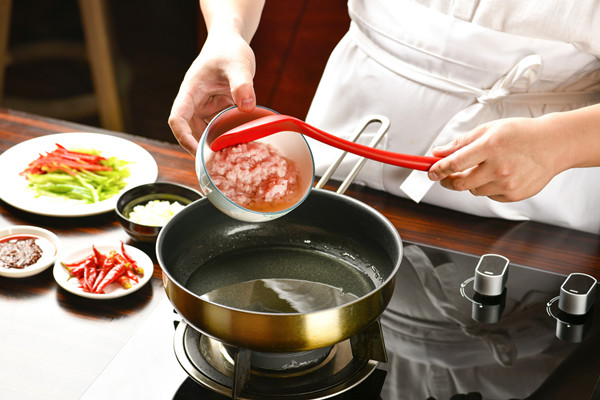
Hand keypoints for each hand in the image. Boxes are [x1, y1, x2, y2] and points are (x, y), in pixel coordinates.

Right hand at [168, 29, 256, 154]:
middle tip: (220, 163)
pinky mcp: (218, 109)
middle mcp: (195, 102)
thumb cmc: (229, 50)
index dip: (184, 138)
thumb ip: (242, 84)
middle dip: (201, 148)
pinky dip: (228, 135)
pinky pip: (220, 127)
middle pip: (190, 131)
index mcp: (191, 92)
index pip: (178, 119)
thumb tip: (247, 106)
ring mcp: (206, 107)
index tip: (198, 153)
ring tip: (233, 157)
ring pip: (206, 132)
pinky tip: (243, 144)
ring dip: (216, 143)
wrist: (231, 42)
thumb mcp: (238, 65)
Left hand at [427, 117, 566, 201]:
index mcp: (490, 146)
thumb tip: (438, 152)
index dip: (438, 170)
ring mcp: (507, 183)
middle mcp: (498, 167)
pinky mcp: (513, 194)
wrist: (553, 145)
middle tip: (445, 176)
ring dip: (470, 182)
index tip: (430, 172)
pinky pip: (488, 195)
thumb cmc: (520, 134)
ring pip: (473, 190)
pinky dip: (487, 187)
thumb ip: (461, 142)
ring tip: (484, 168)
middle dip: (448, 180)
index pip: (455, 163)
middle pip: (460, 182)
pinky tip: (500, 174)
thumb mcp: (489, 129)